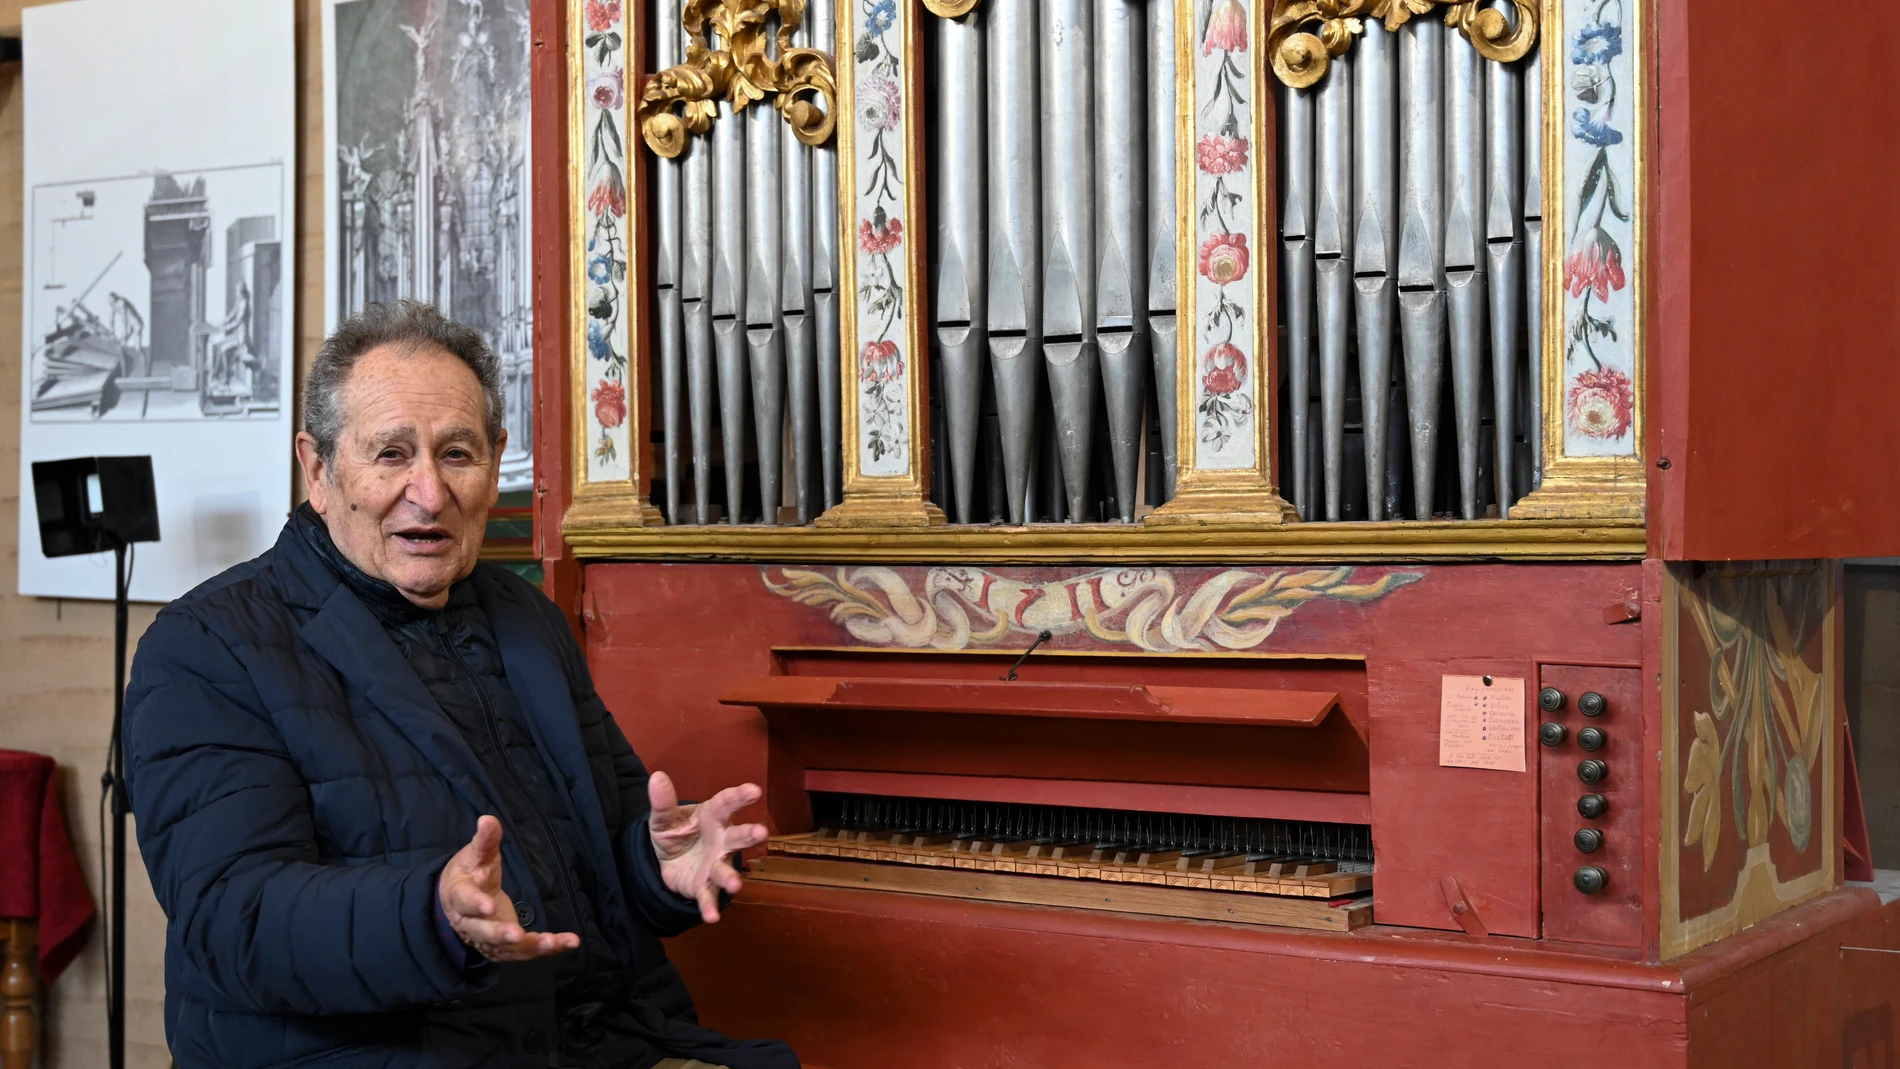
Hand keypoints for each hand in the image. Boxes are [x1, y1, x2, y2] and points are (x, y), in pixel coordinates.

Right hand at [438, 816, 580, 961]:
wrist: (457, 902)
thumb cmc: (468, 873)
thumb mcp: (474, 855)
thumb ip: (485, 841)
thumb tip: (488, 819)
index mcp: (460, 897)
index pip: (465, 900)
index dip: (476, 904)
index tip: (489, 905)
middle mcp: (471, 923)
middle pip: (483, 932)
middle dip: (500, 934)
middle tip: (517, 935)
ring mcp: (487, 939)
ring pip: (506, 948)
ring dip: (530, 946)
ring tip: (553, 943)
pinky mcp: (503, 948)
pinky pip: (524, 952)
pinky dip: (546, 949)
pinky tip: (567, 943)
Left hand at [647, 772, 768, 923]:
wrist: (667, 862)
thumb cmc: (675, 833)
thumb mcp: (663, 818)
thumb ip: (663, 803)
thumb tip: (656, 777)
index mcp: (712, 817)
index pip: (726, 804)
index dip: (739, 796)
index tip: (754, 790)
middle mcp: (721, 841)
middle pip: (737, 837)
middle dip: (749, 835)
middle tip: (761, 832)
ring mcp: (715, 865)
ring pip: (726, 870)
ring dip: (731, 877)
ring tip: (734, 884)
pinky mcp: (704, 886)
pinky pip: (708, 897)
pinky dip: (709, 907)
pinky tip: (711, 917)